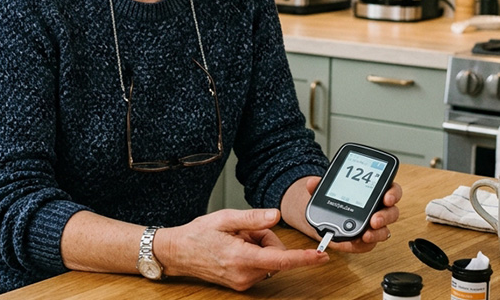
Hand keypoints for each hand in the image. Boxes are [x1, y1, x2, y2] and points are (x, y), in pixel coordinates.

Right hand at [155, 208, 328, 290]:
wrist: (178, 252)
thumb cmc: (197, 234)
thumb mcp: (225, 218)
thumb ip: (253, 218)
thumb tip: (276, 216)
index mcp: (241, 258)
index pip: (280, 259)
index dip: (303, 258)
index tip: (321, 256)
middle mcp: (244, 275)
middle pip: (274, 254)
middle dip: (264, 238)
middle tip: (243, 231)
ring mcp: (243, 282)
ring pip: (267, 259)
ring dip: (257, 245)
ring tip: (235, 239)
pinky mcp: (241, 283)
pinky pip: (259, 265)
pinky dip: (252, 253)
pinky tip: (234, 247)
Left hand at [280, 176, 402, 253]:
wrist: (324, 217)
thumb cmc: (334, 200)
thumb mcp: (327, 189)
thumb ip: (321, 185)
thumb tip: (312, 183)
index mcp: (374, 192)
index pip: (392, 190)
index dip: (393, 194)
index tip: (387, 197)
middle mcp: (378, 209)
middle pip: (392, 212)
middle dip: (385, 216)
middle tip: (375, 219)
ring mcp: (374, 227)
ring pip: (384, 231)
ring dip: (378, 233)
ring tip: (367, 234)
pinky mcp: (365, 241)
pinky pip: (369, 245)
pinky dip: (364, 244)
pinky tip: (358, 241)